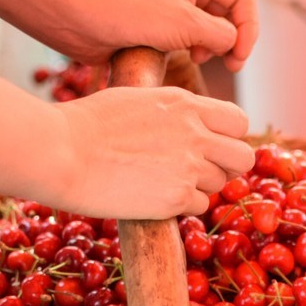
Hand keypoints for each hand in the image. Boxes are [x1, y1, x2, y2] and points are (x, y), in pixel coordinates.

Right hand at [51, 86, 253, 219]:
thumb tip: (190, 120)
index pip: (239, 121)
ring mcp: (188, 167)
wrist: (61, 152)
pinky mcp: (175, 198)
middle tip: (203, 171)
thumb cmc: (86, 125)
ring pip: (219, 184)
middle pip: (244, 157)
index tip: (212, 145)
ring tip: (164, 181)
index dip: (230, 137)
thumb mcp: (137, 99)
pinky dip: (181, 206)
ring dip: (199, 187)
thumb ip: (171, 111)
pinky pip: (198, 206)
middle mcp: (194, 134)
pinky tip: (154, 196)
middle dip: (229, 167)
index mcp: (185, 104)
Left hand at [79, 0, 258, 70]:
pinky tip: (188, 58)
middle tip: (230, 65)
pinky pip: (194, 37)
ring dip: (214, 46)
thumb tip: (234, 44)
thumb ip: (222, 35)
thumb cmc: (134, 16)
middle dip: (232, 39)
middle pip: (229, 13)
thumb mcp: (187, 25)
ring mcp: (175, 4)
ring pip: (213, 27)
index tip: (239, 56)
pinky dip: (198, 49)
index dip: (248, 28)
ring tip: (200, 58)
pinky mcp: (163, 24)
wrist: (86, 23)